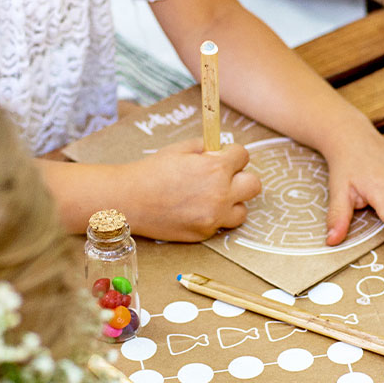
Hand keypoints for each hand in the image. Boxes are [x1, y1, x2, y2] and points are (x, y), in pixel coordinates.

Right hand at [122, 138, 260, 241]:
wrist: (128, 200)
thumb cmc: (151, 172)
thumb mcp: (180, 149)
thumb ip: (206, 148)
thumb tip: (220, 150)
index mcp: (216, 168)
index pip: (244, 156)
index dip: (232, 155)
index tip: (221, 157)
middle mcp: (220, 194)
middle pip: (254, 185)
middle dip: (240, 178)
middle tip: (222, 177)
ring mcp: (213, 217)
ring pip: (242, 211)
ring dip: (232, 202)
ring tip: (212, 197)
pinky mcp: (204, 234)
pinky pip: (220, 225)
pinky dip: (213, 217)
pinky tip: (195, 210)